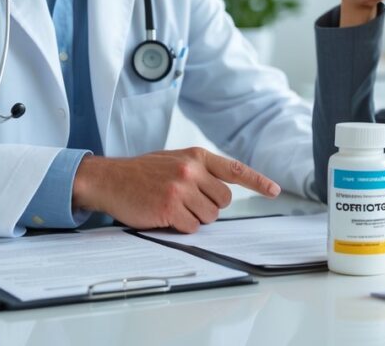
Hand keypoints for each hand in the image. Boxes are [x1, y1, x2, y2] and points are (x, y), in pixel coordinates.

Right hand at [72, 147, 280, 232]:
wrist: (110, 178)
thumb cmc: (142, 172)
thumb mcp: (175, 160)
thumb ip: (200, 170)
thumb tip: (225, 190)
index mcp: (196, 156)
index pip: (235, 169)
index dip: (257, 181)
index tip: (274, 190)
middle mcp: (192, 170)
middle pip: (224, 202)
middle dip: (209, 207)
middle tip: (187, 202)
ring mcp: (181, 188)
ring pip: (209, 217)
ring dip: (194, 218)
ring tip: (172, 206)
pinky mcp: (170, 207)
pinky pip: (191, 227)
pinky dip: (180, 227)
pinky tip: (164, 215)